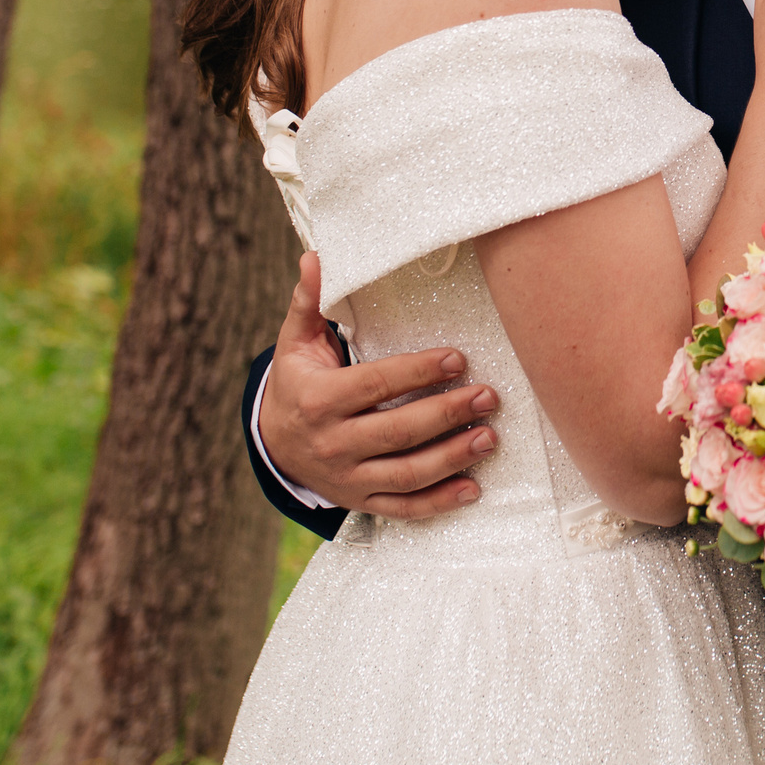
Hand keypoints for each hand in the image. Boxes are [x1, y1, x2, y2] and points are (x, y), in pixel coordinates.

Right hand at [259, 251, 500, 516]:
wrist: (274, 446)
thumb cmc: (298, 383)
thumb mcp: (296, 343)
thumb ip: (310, 302)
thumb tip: (316, 257)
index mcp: (318, 400)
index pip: (375, 384)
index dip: (418, 372)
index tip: (457, 358)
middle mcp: (332, 443)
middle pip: (398, 431)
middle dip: (447, 413)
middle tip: (489, 396)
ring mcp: (348, 478)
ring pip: (406, 473)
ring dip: (452, 457)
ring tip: (489, 437)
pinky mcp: (361, 501)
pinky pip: (403, 507)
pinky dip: (439, 502)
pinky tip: (473, 488)